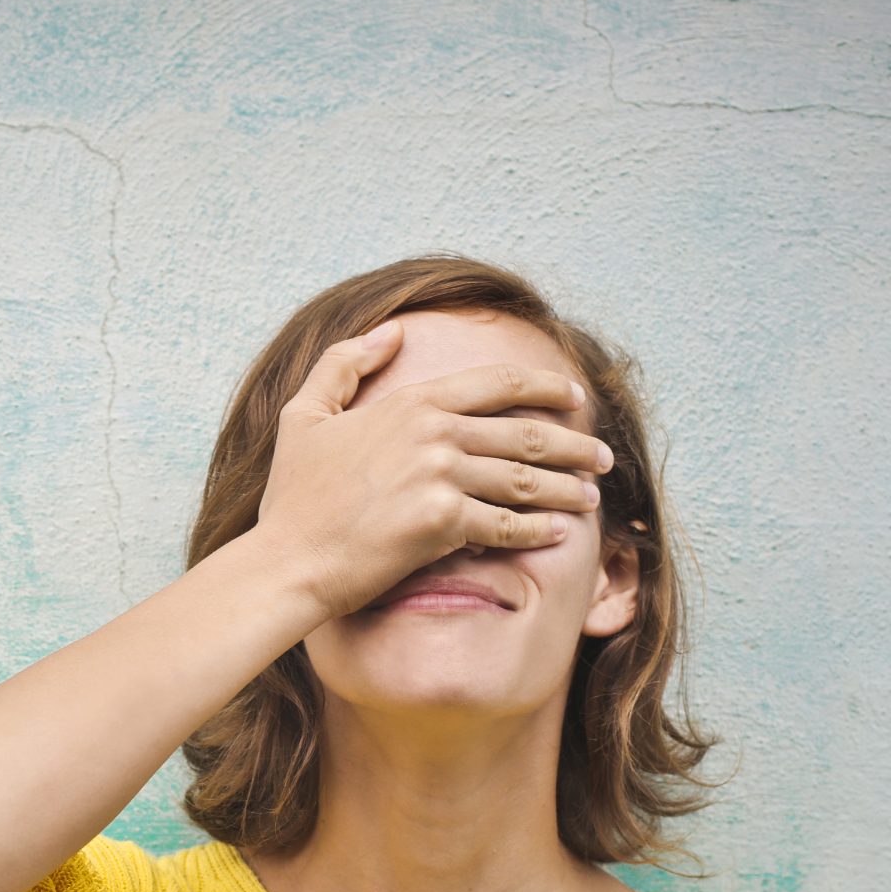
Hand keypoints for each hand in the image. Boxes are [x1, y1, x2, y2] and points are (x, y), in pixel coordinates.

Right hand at [250, 318, 615, 619]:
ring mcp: (441, 477)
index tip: (575, 398)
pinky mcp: (444, 524)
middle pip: (525, 433)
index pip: (498, 383)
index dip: (545, 387)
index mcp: (411, 402)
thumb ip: (344, 363)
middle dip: (574, 444)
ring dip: (566, 488)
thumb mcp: (304, 414)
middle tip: (602, 455)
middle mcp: (434, 433)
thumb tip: (390, 331)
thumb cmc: (294, 496)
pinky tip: (558, 533)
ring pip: (524, 480)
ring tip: (590, 496)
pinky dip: (539, 530)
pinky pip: (507, 525)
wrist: (288, 560)